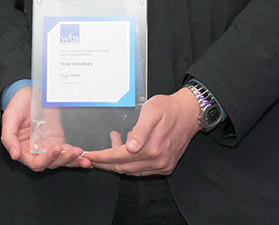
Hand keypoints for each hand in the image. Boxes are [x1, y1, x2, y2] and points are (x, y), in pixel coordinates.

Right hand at [0, 86, 89, 171]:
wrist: (31, 93)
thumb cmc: (18, 104)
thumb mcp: (10, 117)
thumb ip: (9, 137)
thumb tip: (15, 155)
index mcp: (23, 149)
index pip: (35, 162)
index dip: (46, 159)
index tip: (56, 148)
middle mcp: (36, 151)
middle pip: (51, 164)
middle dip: (64, 159)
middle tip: (75, 152)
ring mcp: (48, 146)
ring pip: (61, 160)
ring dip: (73, 161)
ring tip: (83, 156)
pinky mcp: (58, 141)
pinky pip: (67, 152)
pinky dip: (77, 157)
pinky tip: (85, 157)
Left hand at [80, 88, 201, 175]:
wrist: (190, 113)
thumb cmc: (169, 109)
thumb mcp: (151, 112)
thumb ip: (140, 130)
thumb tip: (130, 147)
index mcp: (152, 149)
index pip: (118, 157)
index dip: (101, 157)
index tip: (88, 155)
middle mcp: (158, 161)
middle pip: (122, 167)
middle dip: (104, 162)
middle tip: (92, 155)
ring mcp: (162, 165)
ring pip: (131, 170)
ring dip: (117, 161)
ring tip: (114, 140)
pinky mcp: (166, 166)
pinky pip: (142, 170)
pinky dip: (130, 162)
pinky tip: (127, 148)